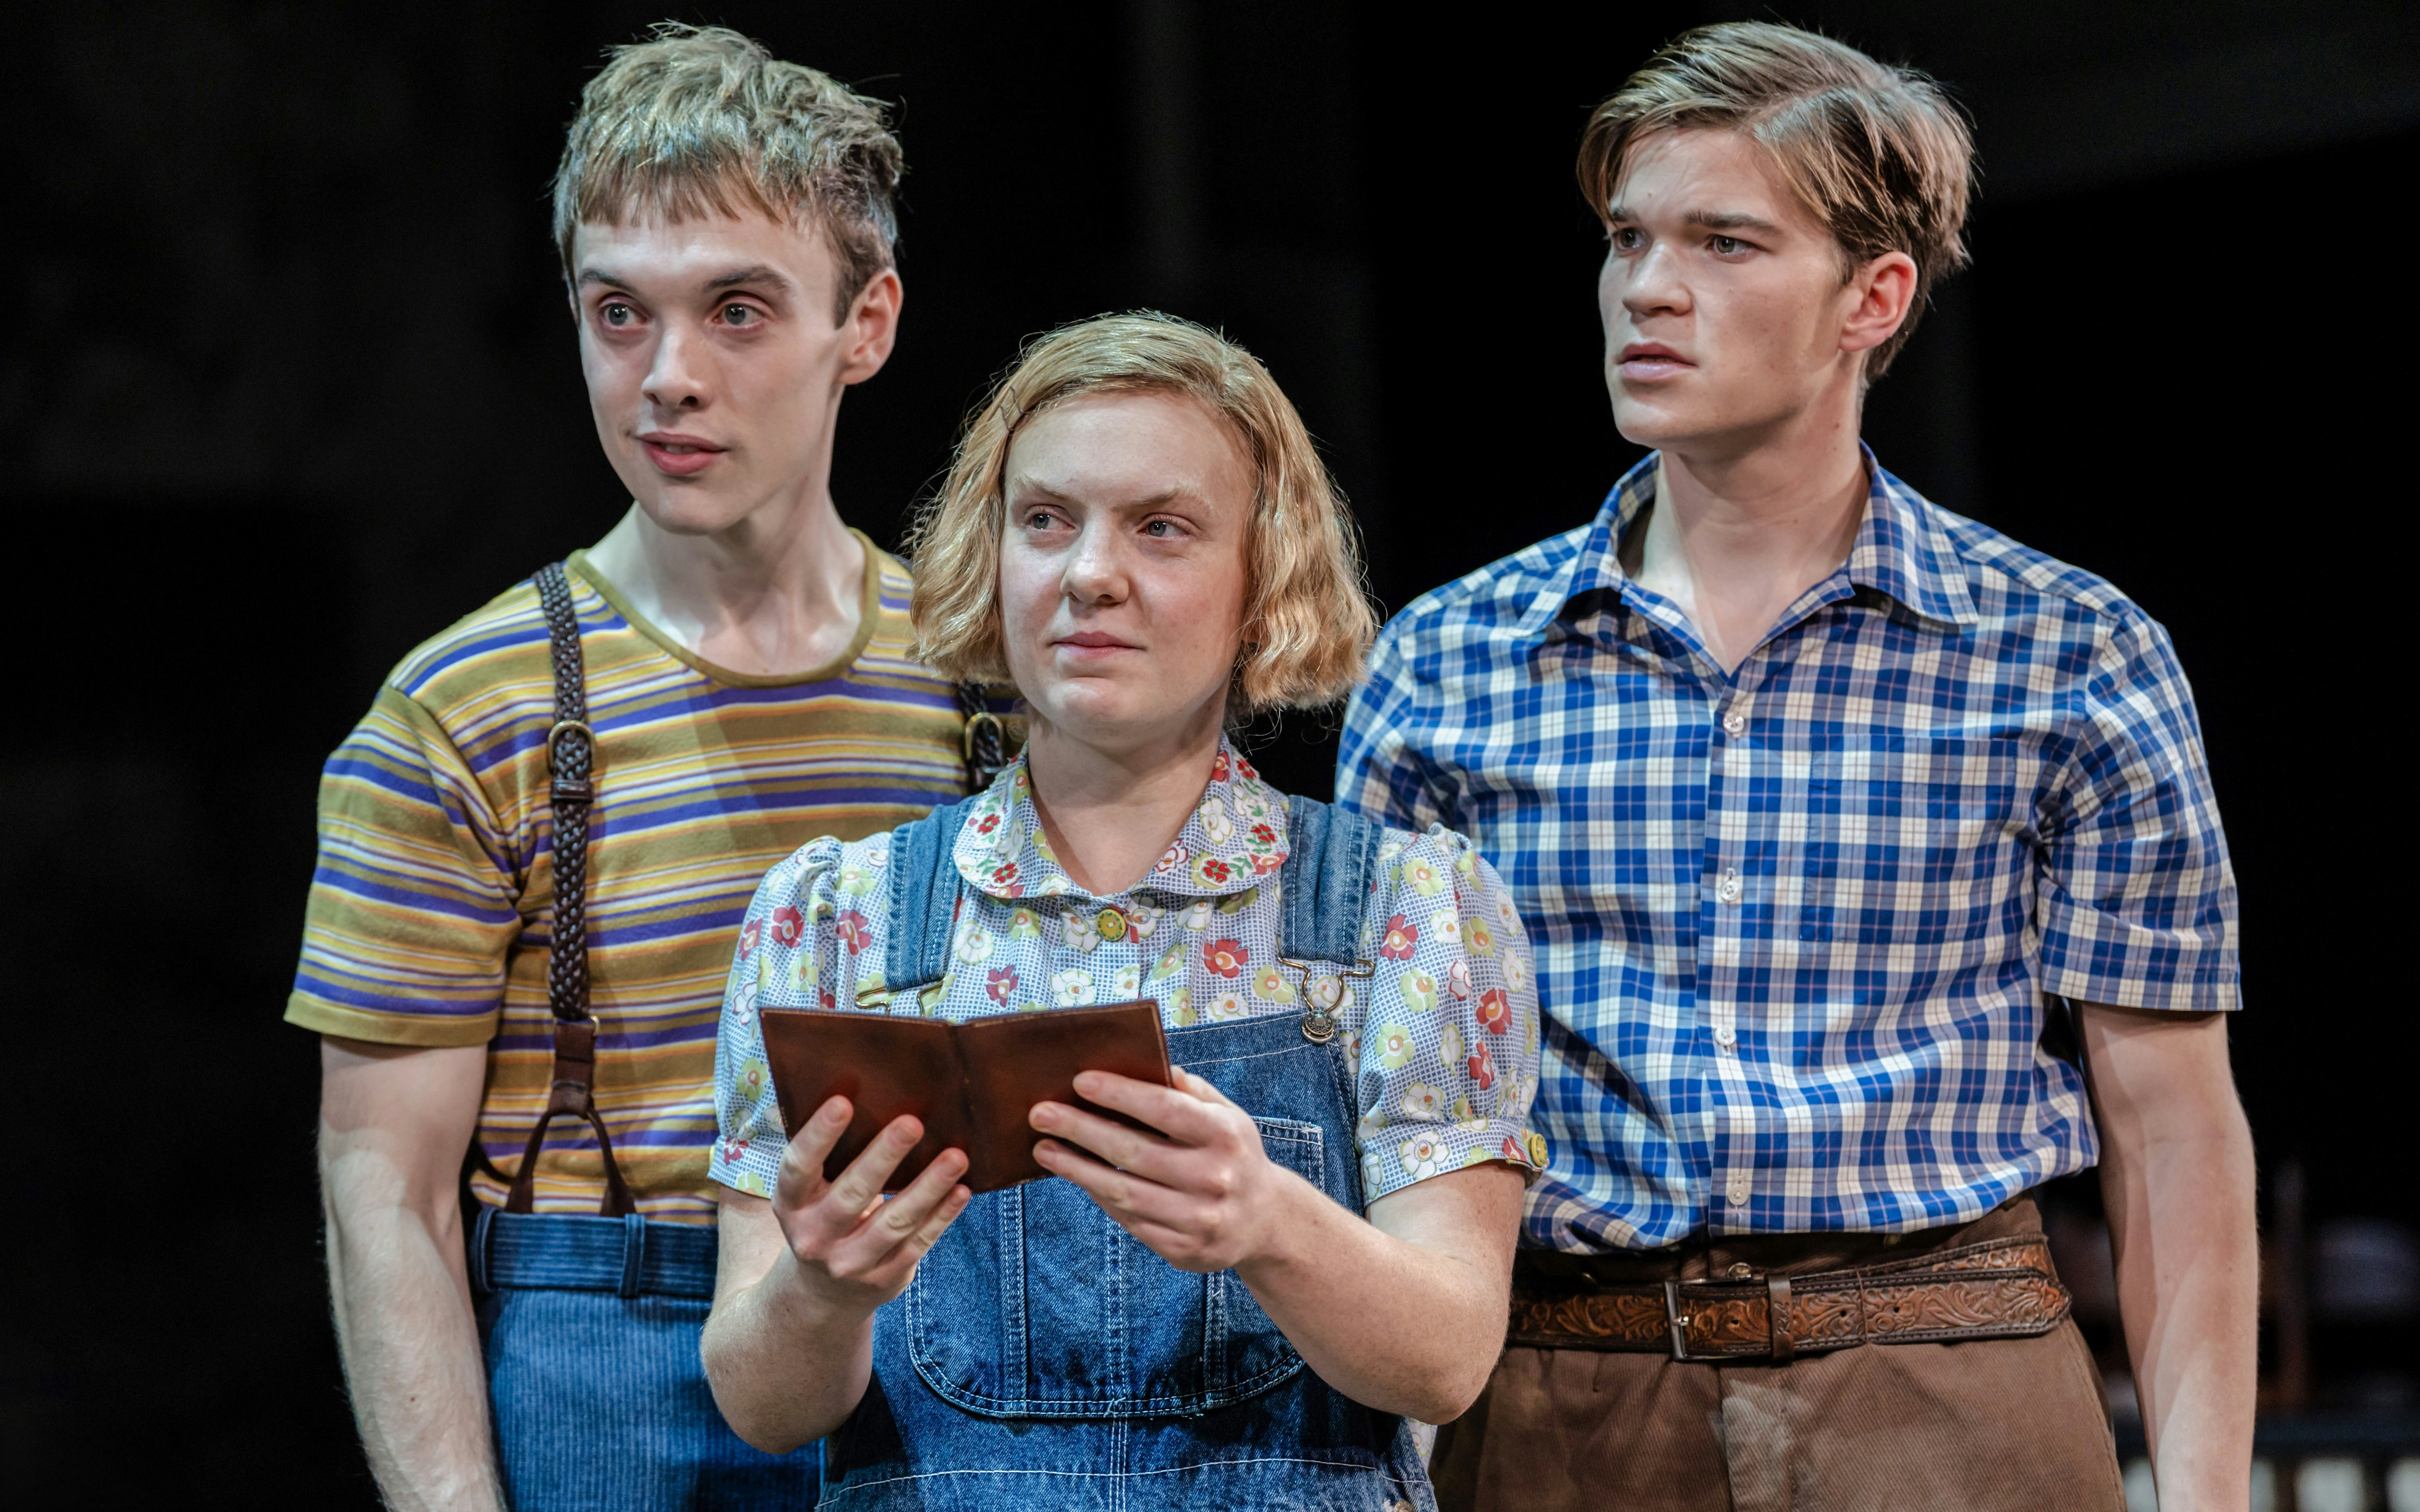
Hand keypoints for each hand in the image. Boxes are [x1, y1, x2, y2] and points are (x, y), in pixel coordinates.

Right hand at [771, 1096, 971, 1314]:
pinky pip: (918, 1243)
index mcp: (791, 1205)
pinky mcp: (885, 1278)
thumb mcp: (810, 1195)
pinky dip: (942, 1216)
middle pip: (851, 1196)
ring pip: (893, 1223)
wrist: (824, 1293)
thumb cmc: (824, 1217)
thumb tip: (873, 1097)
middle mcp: (815, 1238)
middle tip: (912, 1123)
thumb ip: (830, 1160)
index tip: (843, 1102)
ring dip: (928, 1187)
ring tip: (956, 1156)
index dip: (818, 1136)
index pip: (799, 1168)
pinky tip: (961, 1190)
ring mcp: (850, 1263)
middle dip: (883, 1157)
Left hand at [1029, 1069, 1295, 1272]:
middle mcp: (1214, 1177)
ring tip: (1043, 1148)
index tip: (1079, 1080)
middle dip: (1081, 1129)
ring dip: (1076, 1168)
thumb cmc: (1232, 1154)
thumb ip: (1190, 1091)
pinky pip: (1128, 1219)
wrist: (1264, 1221)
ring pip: (1122, 1191)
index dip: (1120, 1094)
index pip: (1164, 1109)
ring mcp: (1198, 1218)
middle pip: (1133, 1151)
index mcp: (1225, 1135)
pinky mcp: (1181, 1249)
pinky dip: (1098, 1196)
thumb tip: (1146, 1063)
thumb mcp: (1227, 1115)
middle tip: (1040, 1113)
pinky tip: (1076, 1176)